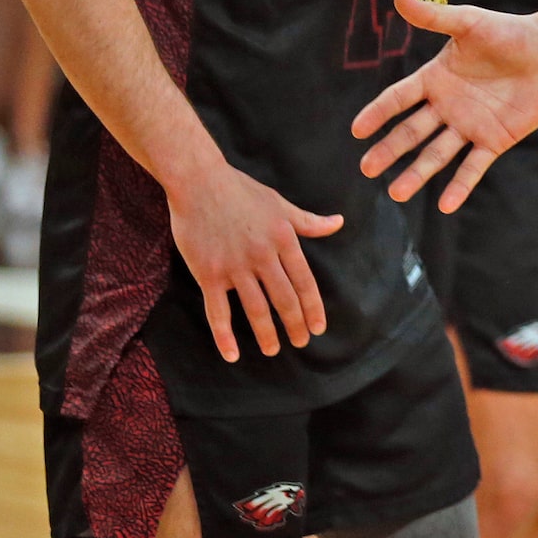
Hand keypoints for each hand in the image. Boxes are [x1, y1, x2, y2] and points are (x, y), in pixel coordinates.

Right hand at [165, 155, 341, 360]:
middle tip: (301, 342)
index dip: (313, 308)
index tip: (318, 327)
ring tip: (274, 350)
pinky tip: (232, 354)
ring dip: (266, 334)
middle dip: (295, 325)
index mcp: (284, 240)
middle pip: (285, 299)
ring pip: (255, 309)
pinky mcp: (208, 274)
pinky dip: (224, 336)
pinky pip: (218, 311)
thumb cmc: (242, 191)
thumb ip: (309, 222)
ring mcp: (235, 267)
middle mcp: (263, 256)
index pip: (305, 283)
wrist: (199, 183)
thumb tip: (338, 224)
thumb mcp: (281, 205)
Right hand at [351, 0, 537, 212]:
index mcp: (436, 78)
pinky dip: (460, 185)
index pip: (399, 99)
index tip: (357, 130)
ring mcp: (470, 125)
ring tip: (396, 193)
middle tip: (367, 169)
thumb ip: (434, 16)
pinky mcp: (495, 139)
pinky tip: (446, 205)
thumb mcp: (469, 23)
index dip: (378, 113)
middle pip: (411, 132)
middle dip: (389, 150)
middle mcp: (447, 106)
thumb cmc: (511, 33)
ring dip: (417, 173)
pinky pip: (473, 165)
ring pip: (437, 154)